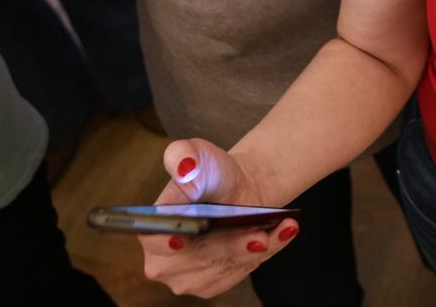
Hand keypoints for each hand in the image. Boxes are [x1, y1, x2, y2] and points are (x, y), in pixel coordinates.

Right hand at [138, 139, 297, 297]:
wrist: (238, 189)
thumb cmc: (211, 172)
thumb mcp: (195, 153)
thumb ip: (182, 155)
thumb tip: (185, 167)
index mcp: (151, 230)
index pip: (155, 241)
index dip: (166, 242)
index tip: (180, 238)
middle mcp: (163, 262)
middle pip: (200, 259)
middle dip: (231, 246)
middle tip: (260, 234)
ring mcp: (189, 278)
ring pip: (228, 267)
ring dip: (259, 247)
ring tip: (284, 225)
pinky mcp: (214, 283)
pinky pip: (244, 271)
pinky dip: (268, 250)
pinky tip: (283, 230)